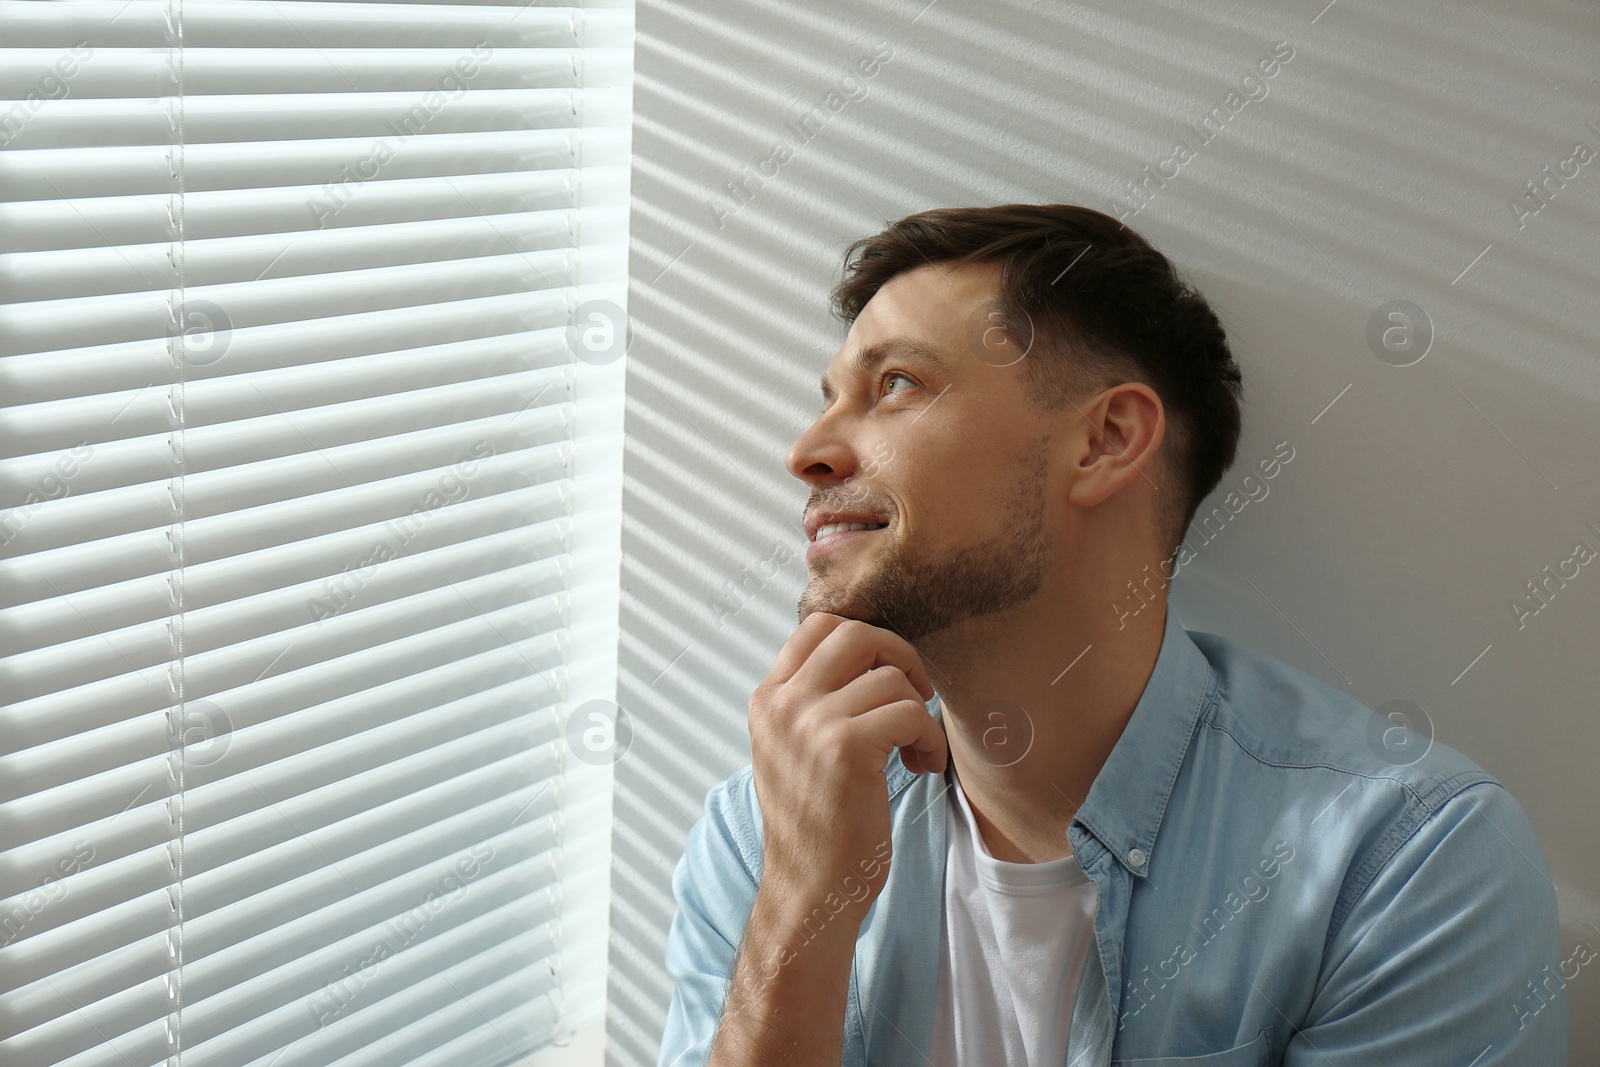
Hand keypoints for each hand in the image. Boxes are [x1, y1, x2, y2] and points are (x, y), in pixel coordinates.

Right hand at [747, 613, 947, 912]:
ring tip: (914, 750)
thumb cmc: (817, 822)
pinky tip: (922, 766)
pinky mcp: (845, 748)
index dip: (867, 642)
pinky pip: (909, 712)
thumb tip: (867, 651)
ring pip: (890, 677)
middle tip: (914, 697)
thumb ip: (813, 699)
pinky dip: (928, 740)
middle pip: (856, 634)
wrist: (810, 888)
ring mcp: (810, 723)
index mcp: (767, 699)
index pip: (820, 625)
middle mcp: (781, 704)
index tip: (886, 677)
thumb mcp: (794, 748)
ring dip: (918, 711)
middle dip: (899, 657)